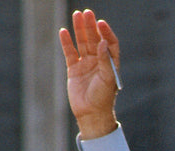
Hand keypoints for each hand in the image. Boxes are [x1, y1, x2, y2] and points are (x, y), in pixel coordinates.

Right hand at [59, 9, 120, 138]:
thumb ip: (105, 60)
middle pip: (95, 40)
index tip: (101, 23)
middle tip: (87, 13)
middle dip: (91, 26)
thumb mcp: (107, 79)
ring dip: (79, 30)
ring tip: (76, 15)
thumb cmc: (103, 98)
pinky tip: (64, 32)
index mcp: (110, 64)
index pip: (109, 43)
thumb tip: (103, 42)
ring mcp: (86, 65)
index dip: (106, 32)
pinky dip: (67, 42)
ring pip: (82, 43)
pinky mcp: (74, 69)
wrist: (91, 114)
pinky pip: (70, 53)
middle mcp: (99, 62)